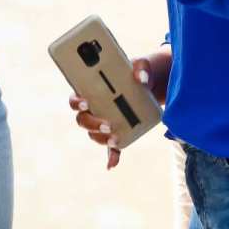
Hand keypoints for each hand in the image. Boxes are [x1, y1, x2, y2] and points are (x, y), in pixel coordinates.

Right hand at [68, 50, 170, 169]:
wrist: (153, 82)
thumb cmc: (139, 71)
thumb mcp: (143, 65)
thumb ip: (142, 67)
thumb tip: (141, 78)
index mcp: (93, 89)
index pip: (75, 98)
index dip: (76, 102)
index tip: (86, 102)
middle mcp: (95, 107)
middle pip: (83, 120)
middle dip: (92, 124)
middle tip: (107, 123)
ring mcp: (105, 120)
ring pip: (94, 134)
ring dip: (101, 138)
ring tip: (114, 138)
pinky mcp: (117, 131)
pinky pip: (111, 147)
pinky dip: (111, 156)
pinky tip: (112, 164)